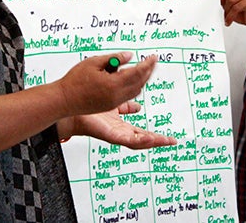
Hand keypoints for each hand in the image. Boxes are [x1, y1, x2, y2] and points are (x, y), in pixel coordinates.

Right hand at [55, 52, 155, 116]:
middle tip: (152, 61)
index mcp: (114, 84)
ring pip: (136, 91)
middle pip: (140, 83)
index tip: (153, 57)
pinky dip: (134, 86)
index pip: (138, 72)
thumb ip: (114, 59)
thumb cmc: (75, 81)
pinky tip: (132, 79)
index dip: (147, 64)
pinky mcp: (110, 106)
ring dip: (142, 79)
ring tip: (144, 68)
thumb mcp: (93, 62)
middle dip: (148, 71)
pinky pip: (128, 96)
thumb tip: (129, 56)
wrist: (63, 100)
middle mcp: (117, 96)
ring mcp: (114, 102)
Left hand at [60, 103, 176, 148]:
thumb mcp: (113, 103)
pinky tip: (150, 138)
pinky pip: (127, 140)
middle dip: (158, 141)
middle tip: (172, 141)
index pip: (141, 132)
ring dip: (153, 142)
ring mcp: (115, 135)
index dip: (154, 135)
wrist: (73, 108)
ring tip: (166, 141)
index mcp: (120, 125)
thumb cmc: (88, 106)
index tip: (168, 137)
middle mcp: (119, 131)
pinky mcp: (111, 135)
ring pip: (138, 142)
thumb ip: (125, 104)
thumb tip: (138, 105)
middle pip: (142, 139)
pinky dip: (140, 140)